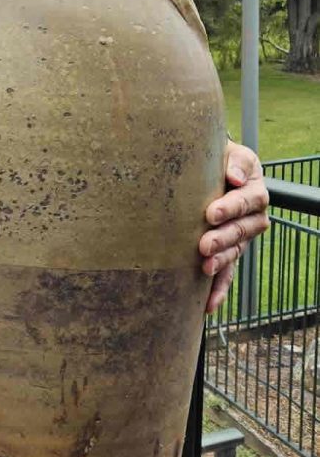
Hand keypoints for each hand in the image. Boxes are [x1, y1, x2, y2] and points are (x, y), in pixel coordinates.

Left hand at [200, 140, 269, 312]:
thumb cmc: (214, 157)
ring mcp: (240, 236)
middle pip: (244, 230)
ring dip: (222, 262)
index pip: (249, 200)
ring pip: (236, 252)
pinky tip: (209, 305)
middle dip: (224, 238)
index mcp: (254, 189)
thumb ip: (235, 161)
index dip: (232, 207)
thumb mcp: (227, 151)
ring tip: (205, 267)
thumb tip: (236, 178)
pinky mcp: (227, 252)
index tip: (211, 212)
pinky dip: (219, 289)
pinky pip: (228, 273)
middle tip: (203, 244)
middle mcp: (252, 216)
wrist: (203, 167)